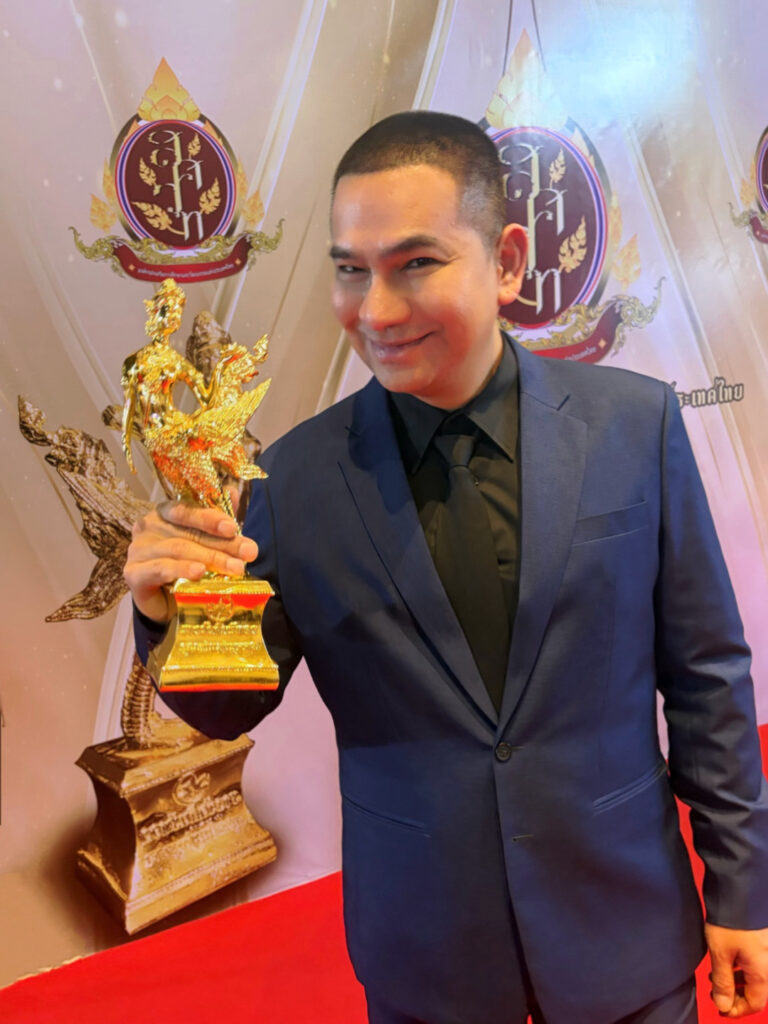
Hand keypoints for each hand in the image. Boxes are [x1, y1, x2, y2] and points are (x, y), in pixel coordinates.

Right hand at [124, 502, 257, 622]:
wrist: (164, 602)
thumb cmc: (184, 565)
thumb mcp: (205, 541)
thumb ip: (218, 520)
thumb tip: (234, 492)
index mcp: (165, 513)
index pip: (187, 510)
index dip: (211, 518)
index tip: (233, 529)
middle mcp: (149, 526)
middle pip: (188, 533)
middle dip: (222, 544)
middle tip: (248, 553)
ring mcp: (139, 549)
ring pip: (179, 550)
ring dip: (210, 559)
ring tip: (235, 568)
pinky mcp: (133, 573)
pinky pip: (160, 568)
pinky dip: (181, 569)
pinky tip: (199, 573)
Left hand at [706, 922, 767, 1016]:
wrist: (740, 889)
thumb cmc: (730, 922)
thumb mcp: (721, 953)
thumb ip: (722, 982)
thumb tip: (723, 1005)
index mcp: (763, 972)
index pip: (756, 1004)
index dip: (737, 1010)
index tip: (720, 1008)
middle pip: (757, 990)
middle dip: (735, 994)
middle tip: (715, 991)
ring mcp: (767, 950)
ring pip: (755, 974)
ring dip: (736, 979)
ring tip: (715, 974)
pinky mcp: (762, 938)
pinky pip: (755, 961)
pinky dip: (740, 965)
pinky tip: (726, 959)